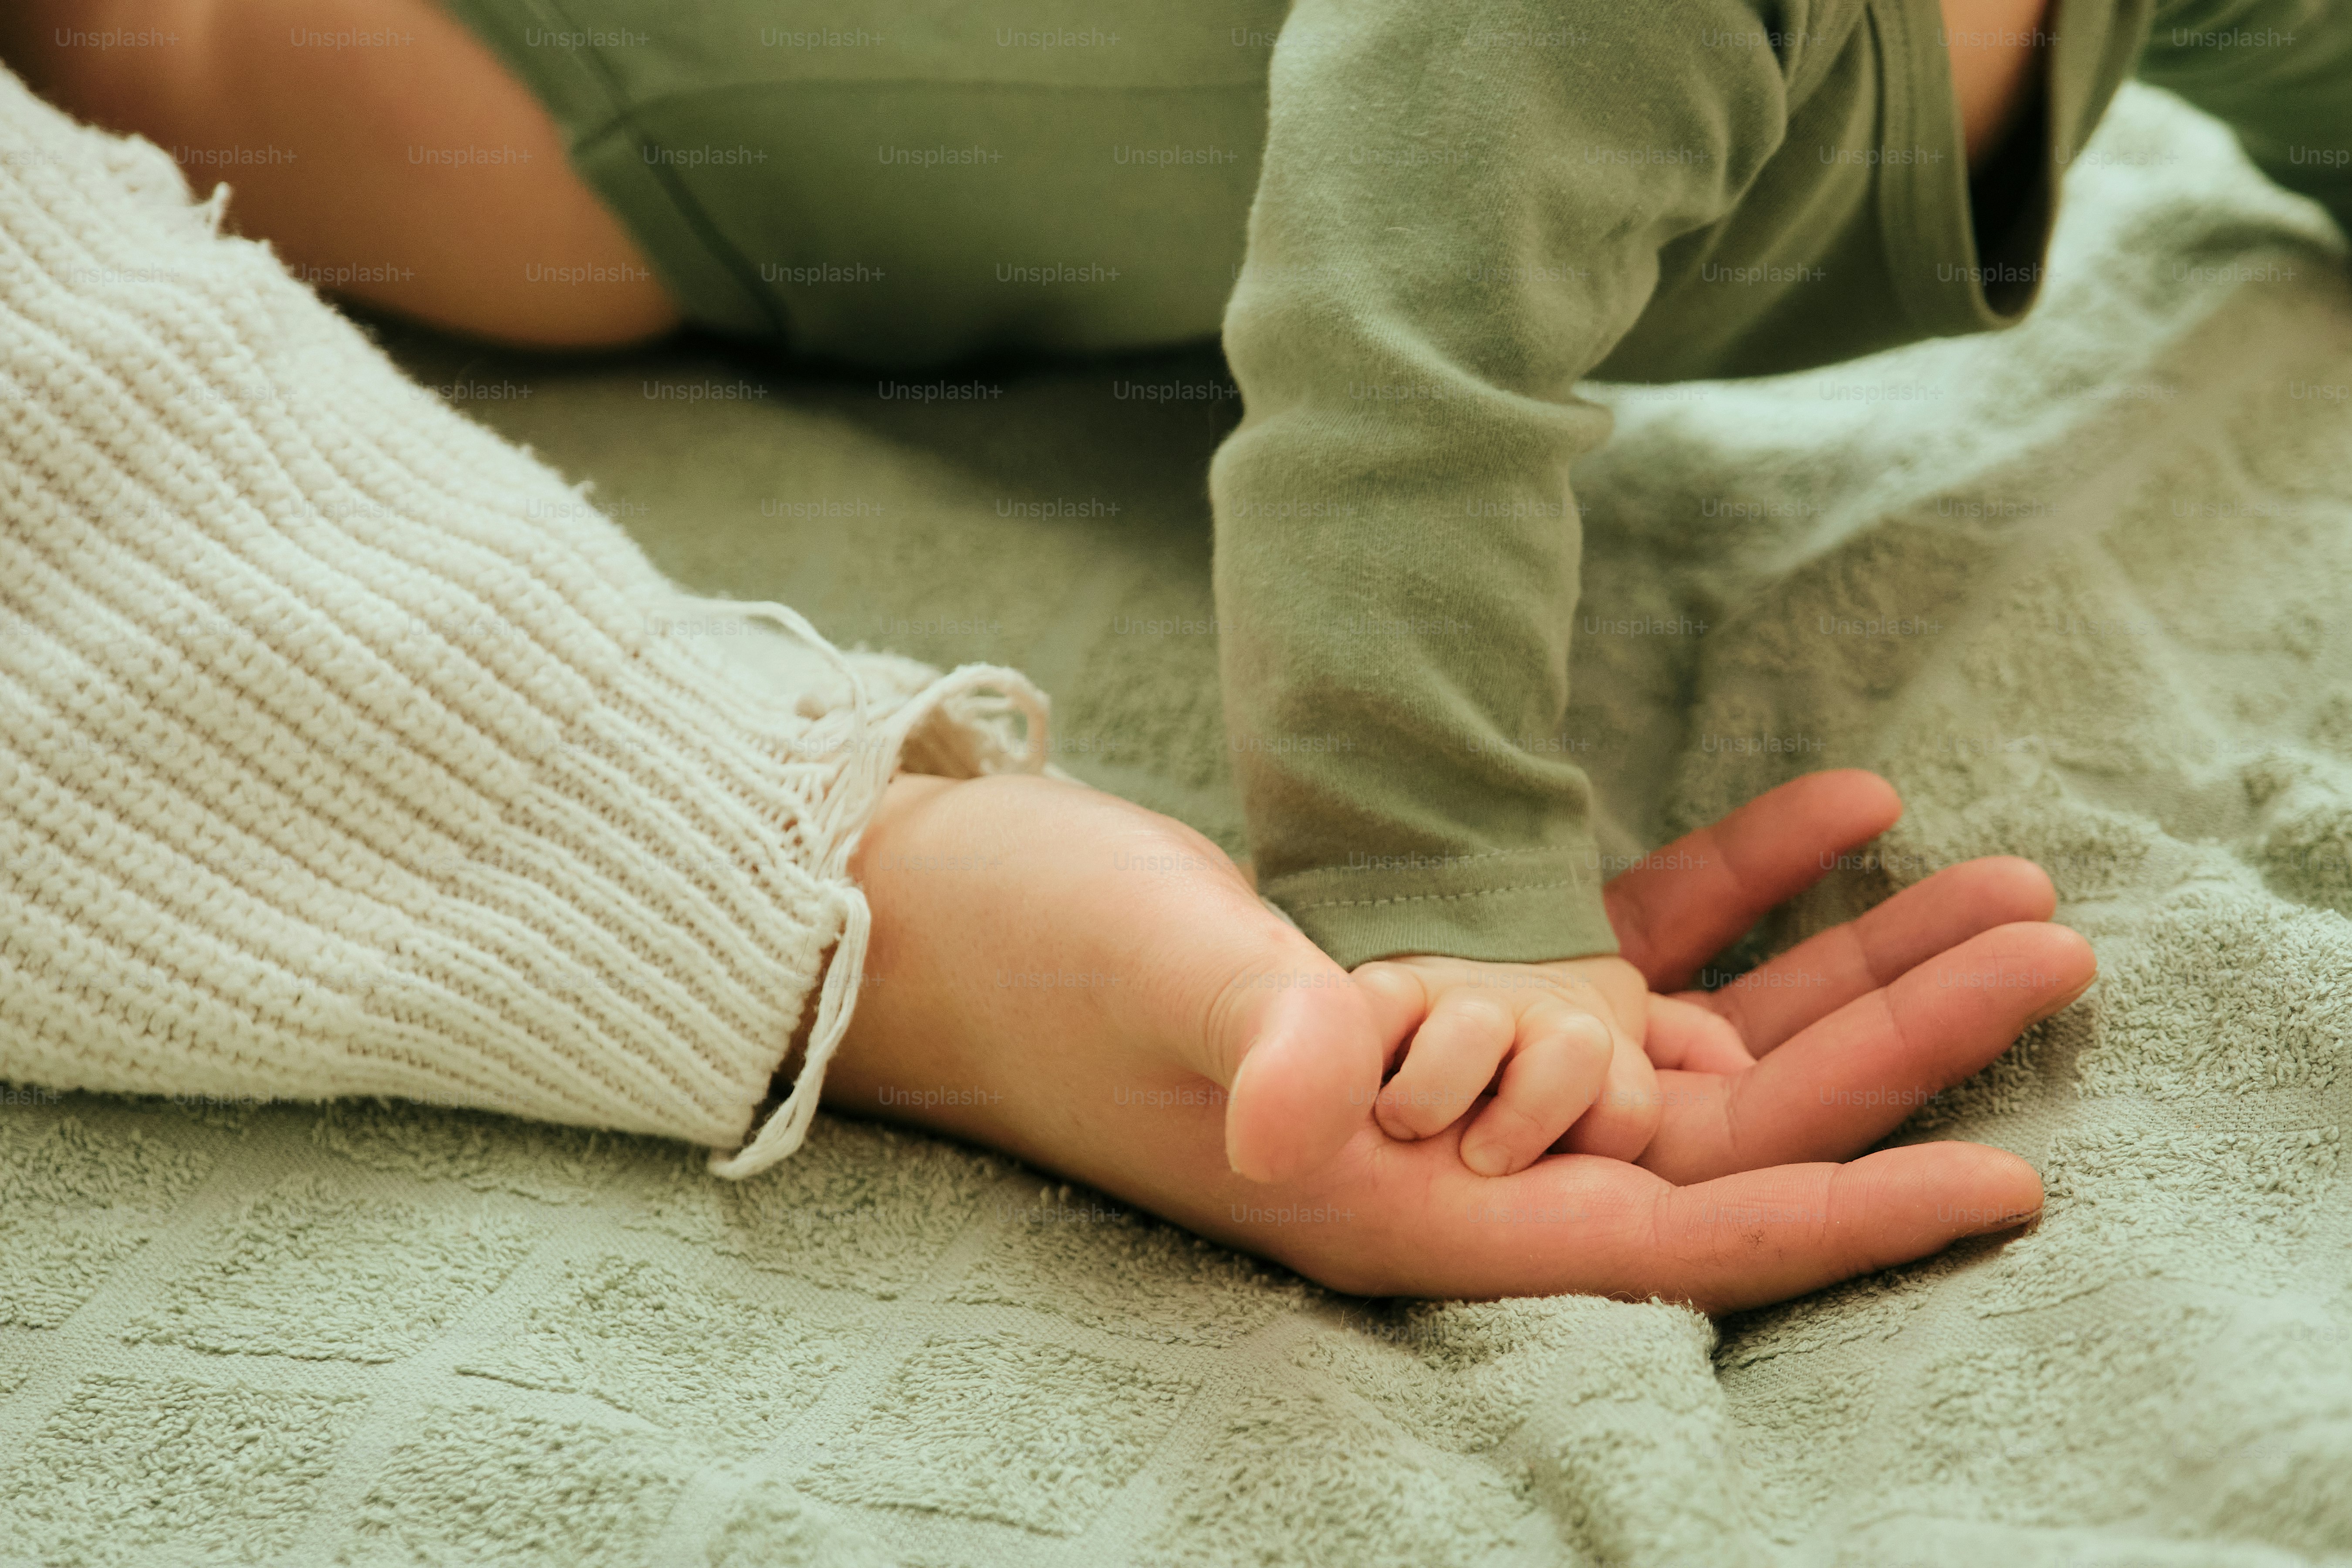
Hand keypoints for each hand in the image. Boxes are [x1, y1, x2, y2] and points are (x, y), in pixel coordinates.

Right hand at [828, 766, 2096, 1311]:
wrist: (936, 908)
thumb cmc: (1026, 961)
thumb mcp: (1148, 979)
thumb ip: (1257, 1035)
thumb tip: (1312, 1106)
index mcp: (1397, 1206)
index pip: (1662, 1237)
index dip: (1837, 1216)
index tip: (2003, 1180)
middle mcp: (1446, 1161)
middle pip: (1723, 1129)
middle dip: (1891, 1051)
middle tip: (2051, 952)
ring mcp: (1449, 1073)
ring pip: (1695, 1039)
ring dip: (1839, 967)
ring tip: (1992, 884)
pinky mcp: (1430, 979)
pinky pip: (1617, 948)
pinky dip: (1725, 889)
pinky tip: (1835, 809)